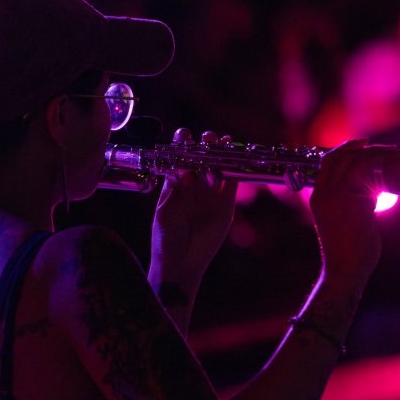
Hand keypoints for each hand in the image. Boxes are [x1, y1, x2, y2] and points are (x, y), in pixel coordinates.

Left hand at [150, 130, 237, 286]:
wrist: (180, 264)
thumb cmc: (165, 239)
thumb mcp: (165, 212)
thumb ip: (177, 191)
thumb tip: (187, 170)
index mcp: (175, 185)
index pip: (180, 159)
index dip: (183, 146)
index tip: (185, 135)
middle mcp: (193, 188)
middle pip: (201, 160)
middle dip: (205, 145)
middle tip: (207, 137)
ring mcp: (210, 197)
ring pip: (218, 169)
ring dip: (221, 154)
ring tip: (223, 141)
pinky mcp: (225, 207)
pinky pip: (231, 185)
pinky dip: (234, 171)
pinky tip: (234, 159)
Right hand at [310, 140, 399, 280]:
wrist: (344, 272)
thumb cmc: (349, 252)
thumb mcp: (347, 221)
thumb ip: (356, 202)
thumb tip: (375, 190)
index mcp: (318, 197)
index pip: (329, 162)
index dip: (346, 148)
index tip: (366, 144)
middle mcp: (324, 193)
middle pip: (341, 155)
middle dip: (367, 147)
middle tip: (391, 148)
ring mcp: (337, 196)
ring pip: (359, 160)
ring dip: (383, 153)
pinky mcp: (354, 201)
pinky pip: (371, 173)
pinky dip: (388, 166)